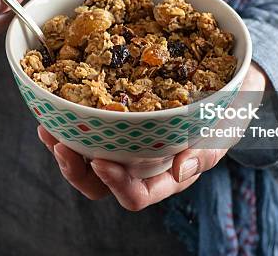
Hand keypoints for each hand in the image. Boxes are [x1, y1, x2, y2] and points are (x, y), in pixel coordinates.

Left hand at [38, 62, 268, 210]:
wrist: (229, 84)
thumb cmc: (228, 112)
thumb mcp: (225, 129)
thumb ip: (206, 150)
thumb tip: (181, 170)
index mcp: (167, 176)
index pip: (136, 195)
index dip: (114, 184)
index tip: (100, 161)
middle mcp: (142, 166)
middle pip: (101, 183)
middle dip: (75, 169)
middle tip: (60, 144)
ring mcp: (128, 145)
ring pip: (88, 160)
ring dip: (65, 146)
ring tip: (48, 127)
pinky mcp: (119, 122)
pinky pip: (90, 131)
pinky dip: (72, 123)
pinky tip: (58, 109)